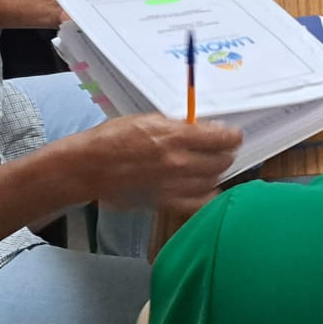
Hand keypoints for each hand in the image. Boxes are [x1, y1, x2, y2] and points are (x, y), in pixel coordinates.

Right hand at [59, 114, 241, 210]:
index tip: (233, 135)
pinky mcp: (166, 203)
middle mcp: (179, 162)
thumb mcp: (148, 120)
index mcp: (175, 136)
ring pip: (214, 182)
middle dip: (226, 154)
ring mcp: (174, 186)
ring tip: (212, 166)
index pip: (221, 138)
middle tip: (223, 150)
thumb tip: (200, 129)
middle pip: (222, 161)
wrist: (88, 168)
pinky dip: (207, 195)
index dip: (232, 136)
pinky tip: (205, 188)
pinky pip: (199, 203)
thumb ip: (176, 127)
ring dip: (217, 173)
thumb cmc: (113, 138)